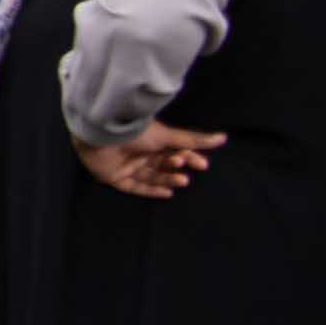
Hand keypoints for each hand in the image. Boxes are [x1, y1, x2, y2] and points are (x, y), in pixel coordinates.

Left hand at [78, 120, 223, 201]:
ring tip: (181, 180)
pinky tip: (167, 192)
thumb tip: (223, 138)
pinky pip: (135, 186)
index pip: (173, 150)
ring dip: (168, 179)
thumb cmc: (135, 132)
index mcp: (150, 140)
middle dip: (176, 169)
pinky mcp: (115, 176)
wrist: (102, 135)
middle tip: (187, 174)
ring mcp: (127, 164)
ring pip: (151, 175)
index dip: (188, 157)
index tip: (202, 164)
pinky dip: (150, 190)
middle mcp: (139, 152)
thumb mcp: (168, 135)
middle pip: (162, 165)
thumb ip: (194, 140)